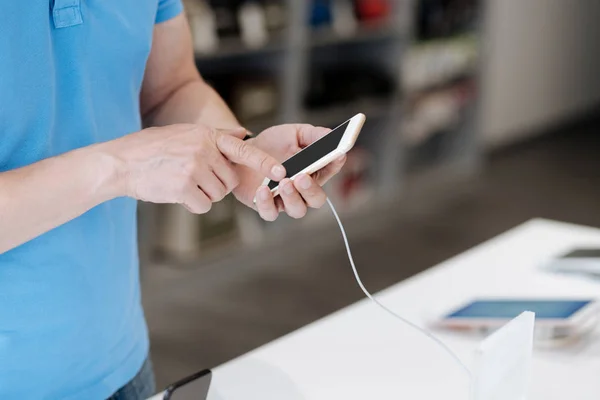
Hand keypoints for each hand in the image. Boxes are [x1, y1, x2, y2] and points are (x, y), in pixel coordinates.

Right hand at [105, 124, 284, 213]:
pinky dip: (191, 204)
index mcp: (206, 135)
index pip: (242, 149)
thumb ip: (217, 136)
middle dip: (216, 184)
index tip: (281, 172)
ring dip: (203, 194)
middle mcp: (204, 149)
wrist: (120, 162)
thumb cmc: (152, 149)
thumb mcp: (186, 133)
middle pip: (229, 180)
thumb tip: (244, 133)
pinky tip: (175, 192)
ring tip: (180, 181)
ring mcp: (195, 168)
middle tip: (193, 177)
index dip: (263, 162)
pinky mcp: (185, 187)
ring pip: (217, 194)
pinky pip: (203, 206)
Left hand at [233, 124, 346, 220]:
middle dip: (312, 190)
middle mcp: (303, 190)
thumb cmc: (272, 144)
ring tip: (283, 182)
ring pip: (297, 210)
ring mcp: (285, 201)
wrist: (243, 151)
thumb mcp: (293, 134)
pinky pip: (270, 213)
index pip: (331, 169)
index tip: (337, 154)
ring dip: (292, 197)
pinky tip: (263, 189)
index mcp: (314, 171)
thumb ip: (312, 135)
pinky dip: (267, 203)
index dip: (335, 163)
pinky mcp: (266, 206)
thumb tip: (330, 134)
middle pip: (317, 199)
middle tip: (302, 177)